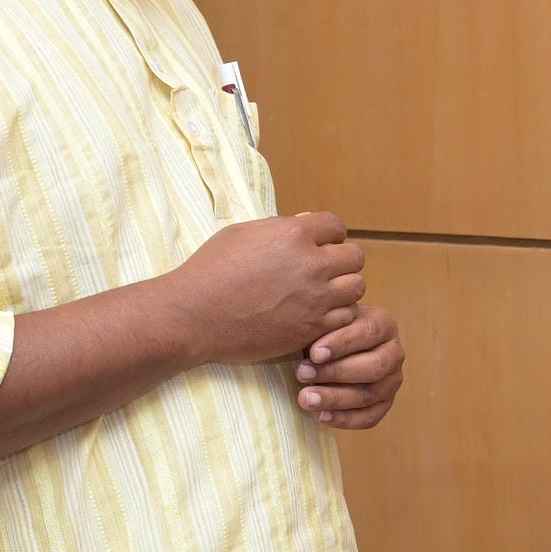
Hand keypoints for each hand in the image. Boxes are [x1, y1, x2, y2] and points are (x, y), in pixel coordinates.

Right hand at [171, 211, 364, 367]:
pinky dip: (336, 315)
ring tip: (323, 293)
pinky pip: (345, 317)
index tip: (319, 245)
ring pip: (356, 288)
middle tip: (323, 271)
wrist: (194, 315)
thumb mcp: (243, 233)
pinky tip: (317, 314)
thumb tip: (307, 223)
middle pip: (354, 257)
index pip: (336, 226)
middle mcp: (311, 264)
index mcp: (294, 234)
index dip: (328, 235)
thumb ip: (281, 227)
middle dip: (341, 261)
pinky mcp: (312, 328)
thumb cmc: (211, 270)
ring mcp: (315, 299)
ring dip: (343, 288)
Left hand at [291, 301, 406, 429]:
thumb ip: (323, 323)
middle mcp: (394, 352)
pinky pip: (369, 417)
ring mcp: (391, 381)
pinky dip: (344, 419)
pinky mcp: (384, 404)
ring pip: (369, 394)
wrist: (322, 352)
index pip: (369, 332)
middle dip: (337, 373)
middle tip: (303, 375)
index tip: (314, 353)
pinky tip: (320, 416)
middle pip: (374, 366)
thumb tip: (317, 344)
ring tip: (305, 399)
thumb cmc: (322, 333)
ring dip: (335, 398)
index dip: (342, 344)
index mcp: (383, 324)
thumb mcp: (323, 321)